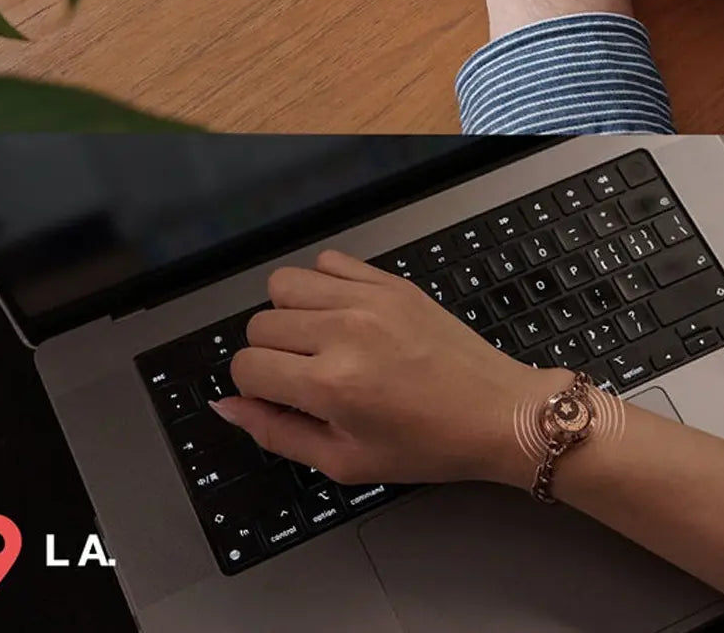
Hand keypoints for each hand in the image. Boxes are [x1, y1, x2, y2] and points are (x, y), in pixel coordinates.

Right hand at [215, 251, 567, 486]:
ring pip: (284, 283)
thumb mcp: (345, 462)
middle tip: (304, 375)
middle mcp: (343, 331)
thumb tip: (227, 406)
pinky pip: (328, 261)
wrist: (496, 411)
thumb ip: (276, 432)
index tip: (279, 396)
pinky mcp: (391, 281)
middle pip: (260, 323)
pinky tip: (342, 313)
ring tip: (319, 340)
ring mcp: (368, 299)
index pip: (246, 366)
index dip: (254, 387)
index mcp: (330, 384)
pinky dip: (323, 284)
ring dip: (289, 312)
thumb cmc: (427, 445)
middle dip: (270, 353)